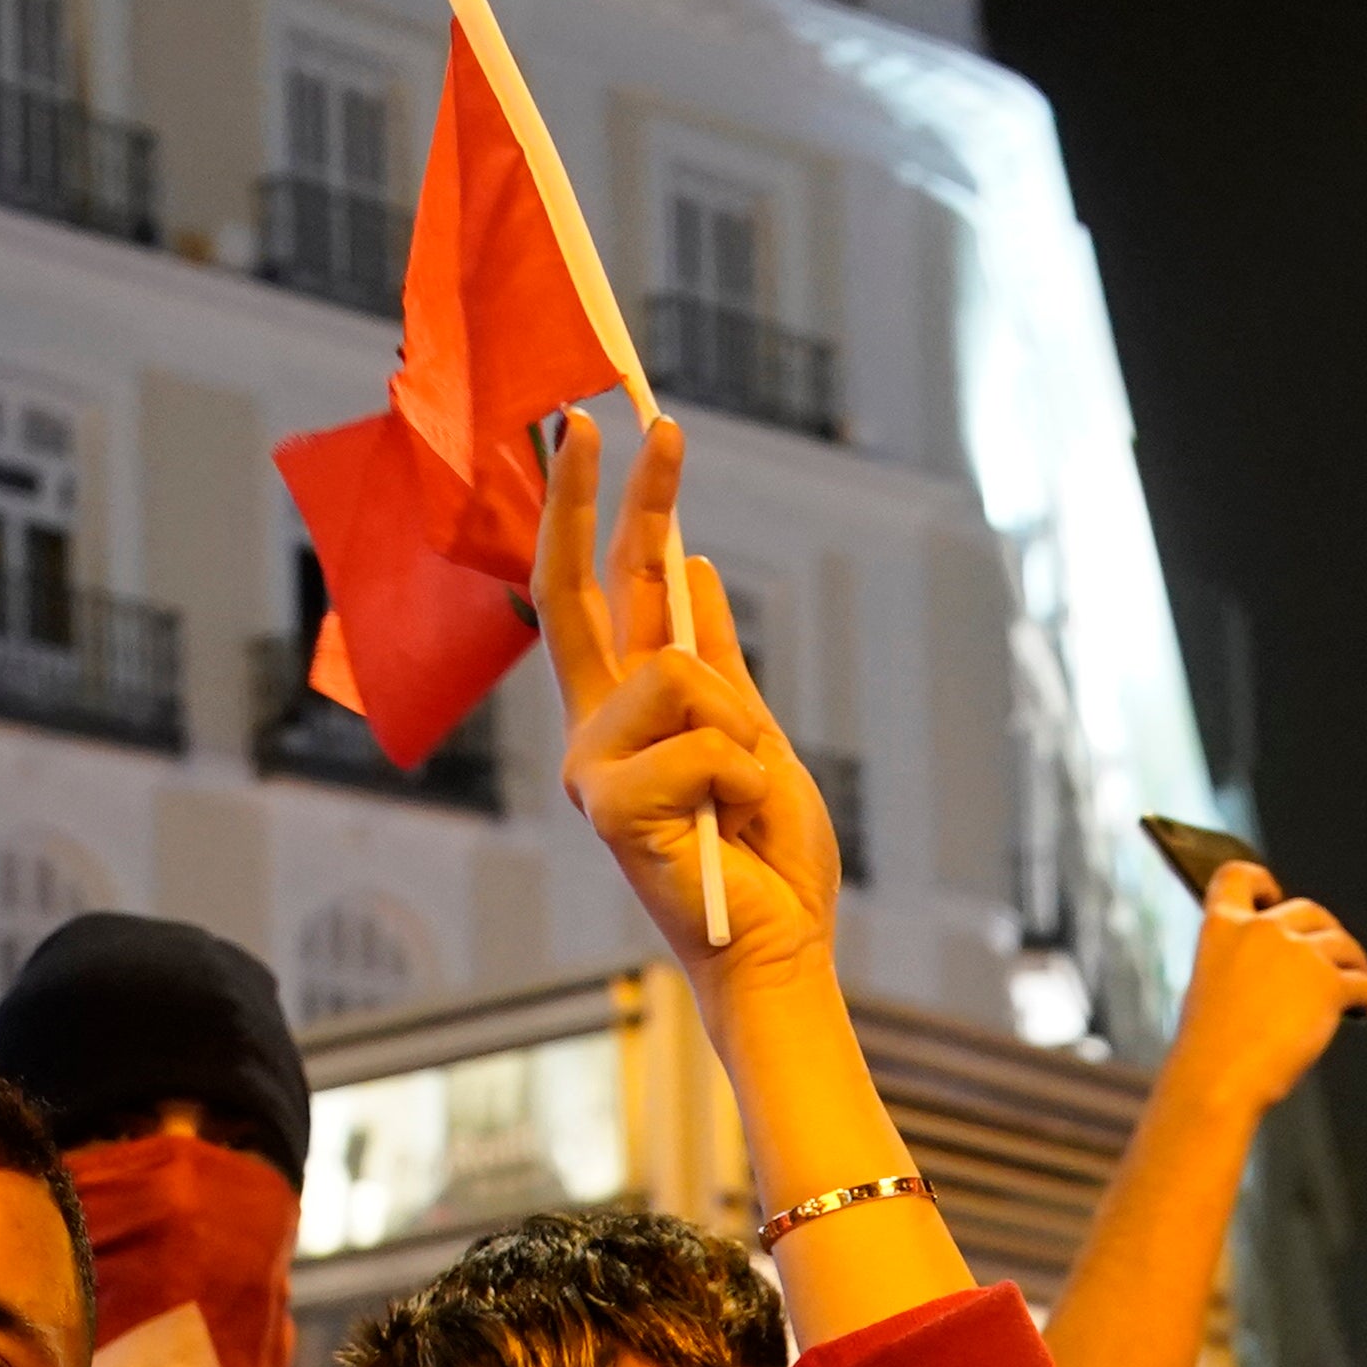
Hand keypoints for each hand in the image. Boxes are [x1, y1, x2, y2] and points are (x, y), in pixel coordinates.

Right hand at [532, 412, 838, 985]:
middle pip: (586, 590)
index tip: (617, 429)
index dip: (612, 508)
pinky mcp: (612, 807)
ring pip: (678, 671)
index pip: (607, 588)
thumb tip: (686, 561)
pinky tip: (734, 825)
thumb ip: (713, 660)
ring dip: (741, 728)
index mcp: (627, 712)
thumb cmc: (766, 858)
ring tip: (745, 794)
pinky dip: (746, 778)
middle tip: (637, 419)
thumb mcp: (754, 736)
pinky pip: (706, 740)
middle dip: (611, 500)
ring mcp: (594, 768)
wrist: (780, 947)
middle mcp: (593, 731)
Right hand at [1160, 863, 1366, 1116]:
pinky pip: (1365, 983)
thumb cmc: (1211, 1049)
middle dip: (1326, 932)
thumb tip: (1291, 970)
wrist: (1218, 1079)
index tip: (1276, 895)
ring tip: (1360, 987)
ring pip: (1342, 945)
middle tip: (1334, 957)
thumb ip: (1244, 964)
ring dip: (1354, 962)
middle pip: (1309, 911)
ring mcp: (1299, 954)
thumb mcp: (1213, 988)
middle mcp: (1262, 929)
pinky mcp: (1329, 984)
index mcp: (1221, 926)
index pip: (1239, 877)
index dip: (1263, 883)